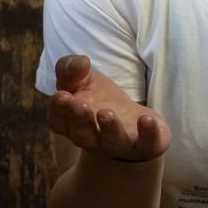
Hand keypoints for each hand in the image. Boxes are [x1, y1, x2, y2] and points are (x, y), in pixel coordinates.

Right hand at [47, 55, 169, 162]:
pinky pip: (147, 144)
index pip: (59, 122)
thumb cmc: (101, 100)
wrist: (135, 123)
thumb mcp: (84, 79)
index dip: (59, 110)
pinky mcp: (146, 145)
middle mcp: (93, 139)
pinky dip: (148, 133)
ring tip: (107, 113)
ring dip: (110, 129)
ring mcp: (120, 145)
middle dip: (80, 120)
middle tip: (81, 105)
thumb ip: (72, 69)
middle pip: (81, 136)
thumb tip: (80, 62)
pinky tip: (146, 119)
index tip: (63, 95)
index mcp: (72, 125)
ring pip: (112, 142)